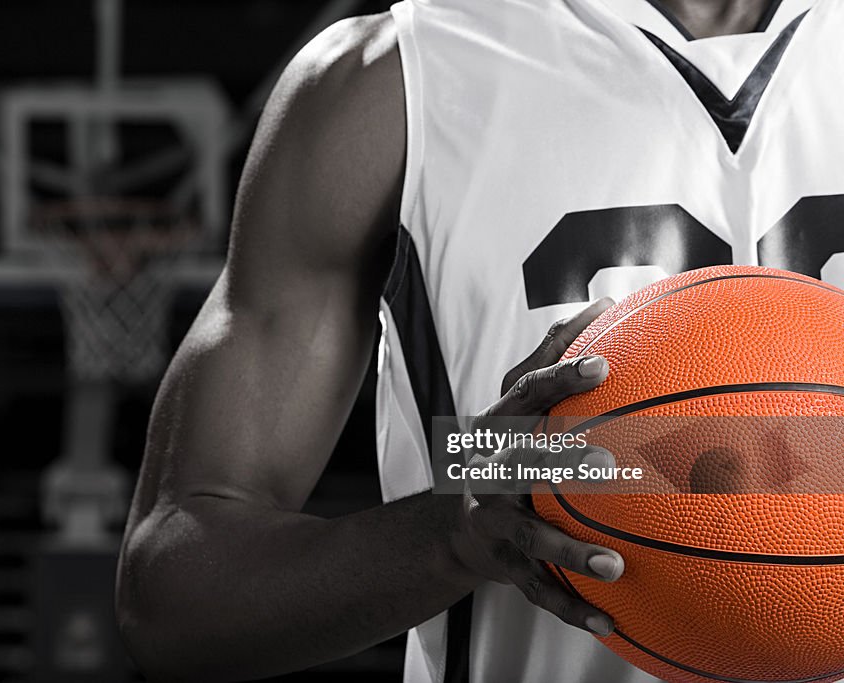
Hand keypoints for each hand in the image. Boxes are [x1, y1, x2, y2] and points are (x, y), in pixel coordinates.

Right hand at [449, 299, 624, 636]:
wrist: (452, 527)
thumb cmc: (501, 452)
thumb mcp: (517, 406)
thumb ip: (553, 358)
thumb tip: (606, 303)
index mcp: (498, 430)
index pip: (524, 396)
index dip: (559, 379)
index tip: (602, 365)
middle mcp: (491, 473)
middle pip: (521, 465)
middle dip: (560, 464)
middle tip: (606, 464)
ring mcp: (495, 521)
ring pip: (530, 535)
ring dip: (569, 549)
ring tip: (614, 565)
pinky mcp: (505, 563)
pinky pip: (537, 588)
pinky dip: (570, 606)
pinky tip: (611, 622)